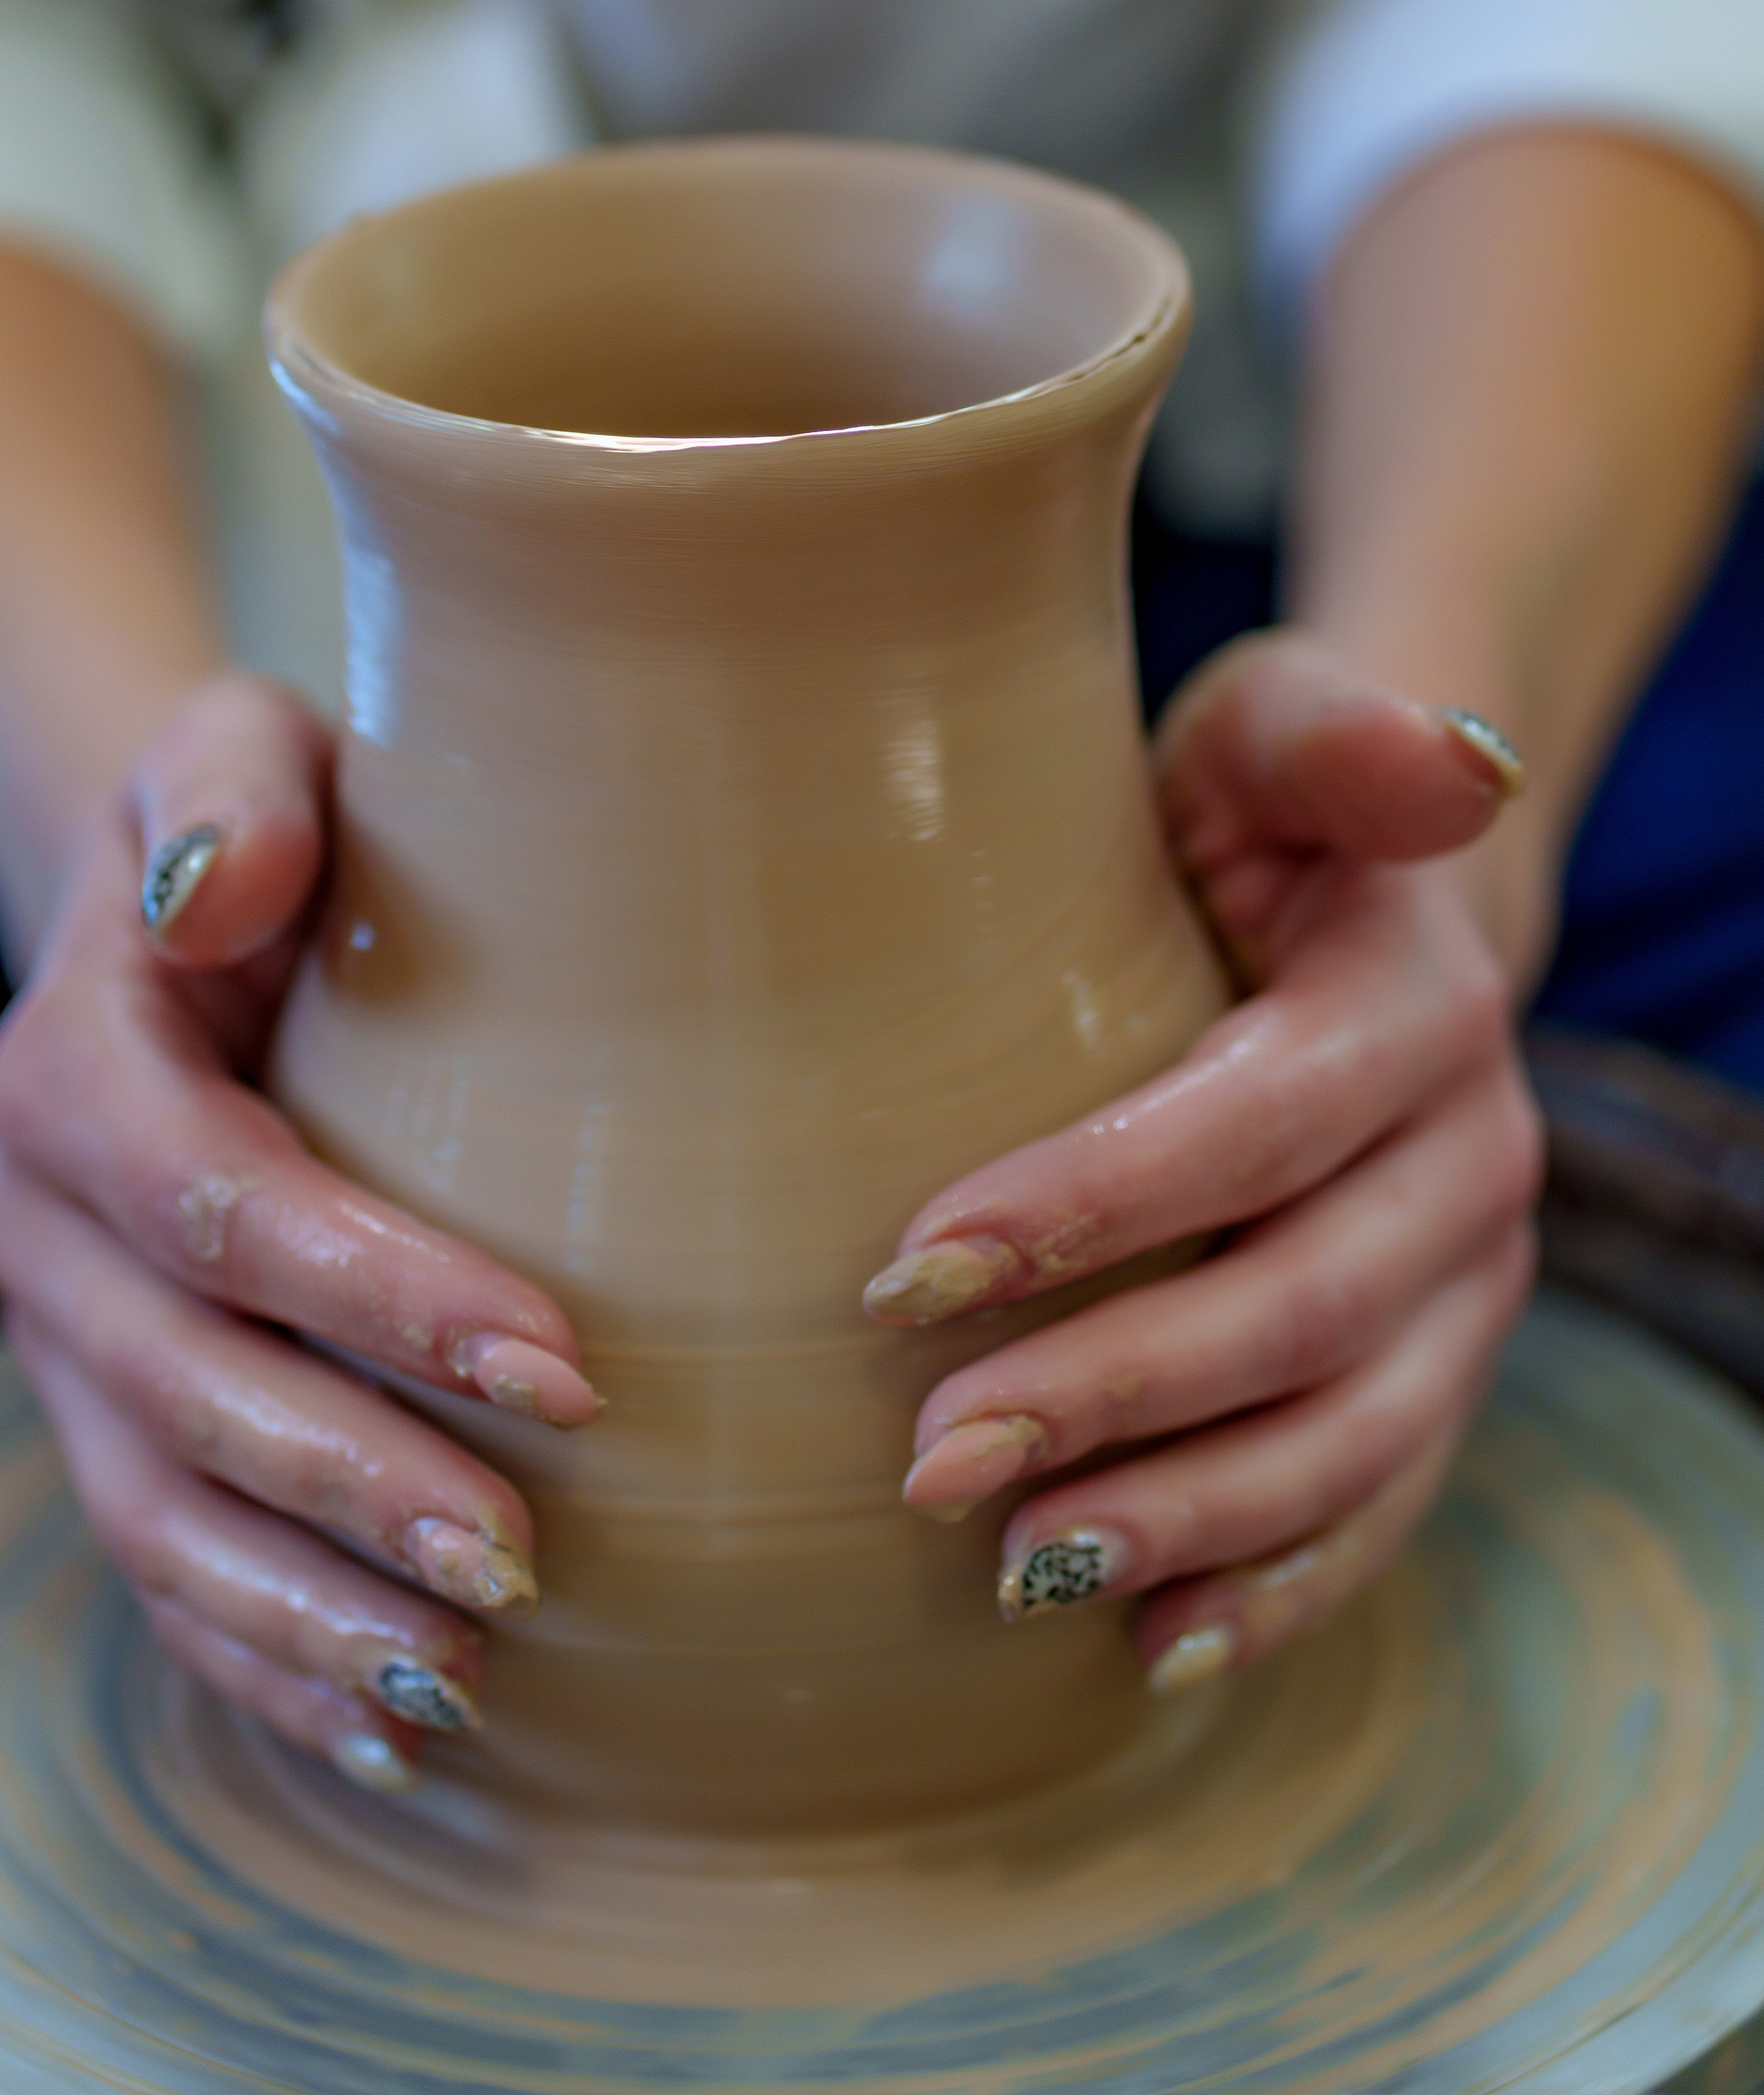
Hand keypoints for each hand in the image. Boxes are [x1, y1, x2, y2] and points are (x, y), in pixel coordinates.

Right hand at [0, 676, 599, 1792]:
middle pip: (191, 1389)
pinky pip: (161, 1565)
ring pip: (161, 1511)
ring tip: (466, 1678)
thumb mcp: (244, 741)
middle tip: (531, 1558)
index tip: (564, 1362)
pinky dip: (263, 1656)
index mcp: (78, 1069)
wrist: (191, 903)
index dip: (383, 1298)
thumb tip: (218, 890)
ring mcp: (61, 1338)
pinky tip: (390, 1727)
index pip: (228, 1208)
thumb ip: (238, 788)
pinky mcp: (105, 1411)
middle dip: (360, 1484)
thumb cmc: (270, 824)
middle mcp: (41, 1223)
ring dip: (309, 1609)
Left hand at [863, 631, 1542, 1689]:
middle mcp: (1470, 1154)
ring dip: (1185, 1515)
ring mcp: (1471, 1278)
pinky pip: (1384, 1498)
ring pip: (1349, 1434)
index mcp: (1414, 1001)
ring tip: (1015, 1569)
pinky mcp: (1446, 1360)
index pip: (1256, 1124)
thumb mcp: (1268, 734)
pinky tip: (1158, 1644)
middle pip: (1301, 1307)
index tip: (908, 1275)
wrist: (1360, 912)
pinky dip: (1278, 1581)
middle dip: (1113, 1395)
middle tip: (927, 1462)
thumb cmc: (1249, 818)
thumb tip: (1454, 767)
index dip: (1095, 1207)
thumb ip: (1337, 737)